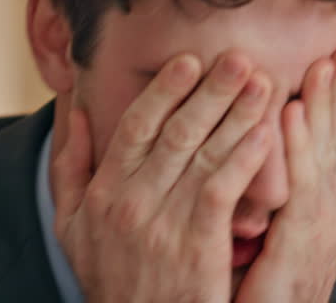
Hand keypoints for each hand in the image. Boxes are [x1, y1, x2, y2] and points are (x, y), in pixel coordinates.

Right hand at [52, 52, 273, 302]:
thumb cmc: (113, 278)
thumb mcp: (71, 228)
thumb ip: (70, 169)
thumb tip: (72, 111)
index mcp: (103, 192)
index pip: (135, 126)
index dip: (163, 90)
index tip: (189, 58)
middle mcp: (130, 202)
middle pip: (175, 132)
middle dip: (209, 90)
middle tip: (238, 56)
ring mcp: (164, 224)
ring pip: (204, 154)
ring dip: (236, 115)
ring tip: (262, 84)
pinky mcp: (196, 246)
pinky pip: (222, 191)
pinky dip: (243, 160)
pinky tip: (266, 135)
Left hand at [236, 48, 335, 301]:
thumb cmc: (267, 295)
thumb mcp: (284, 238)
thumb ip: (284, 198)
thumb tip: (271, 156)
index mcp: (332, 210)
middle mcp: (335, 214)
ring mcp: (322, 228)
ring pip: (328, 154)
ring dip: (327, 105)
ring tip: (326, 63)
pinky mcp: (298, 245)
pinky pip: (299, 185)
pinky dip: (297, 145)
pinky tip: (291, 112)